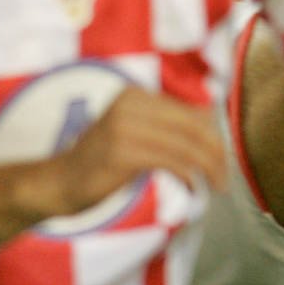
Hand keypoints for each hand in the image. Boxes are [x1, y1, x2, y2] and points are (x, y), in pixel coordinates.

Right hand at [31, 87, 224, 217]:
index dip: (214, 136)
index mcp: (136, 95)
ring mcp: (125, 126)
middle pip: (193, 127)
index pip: (190, 113)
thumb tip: (213, 125)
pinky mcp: (123, 152)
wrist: (57, 182)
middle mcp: (131, 104)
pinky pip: (171, 162)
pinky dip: (188, 176)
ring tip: (217, 185)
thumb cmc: (100, 162)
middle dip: (216, 153)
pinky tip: (194, 188)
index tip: (224, 158)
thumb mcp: (134, 132)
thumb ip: (166, 125)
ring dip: (208, 168)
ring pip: (186, 146)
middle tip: (226, 176)